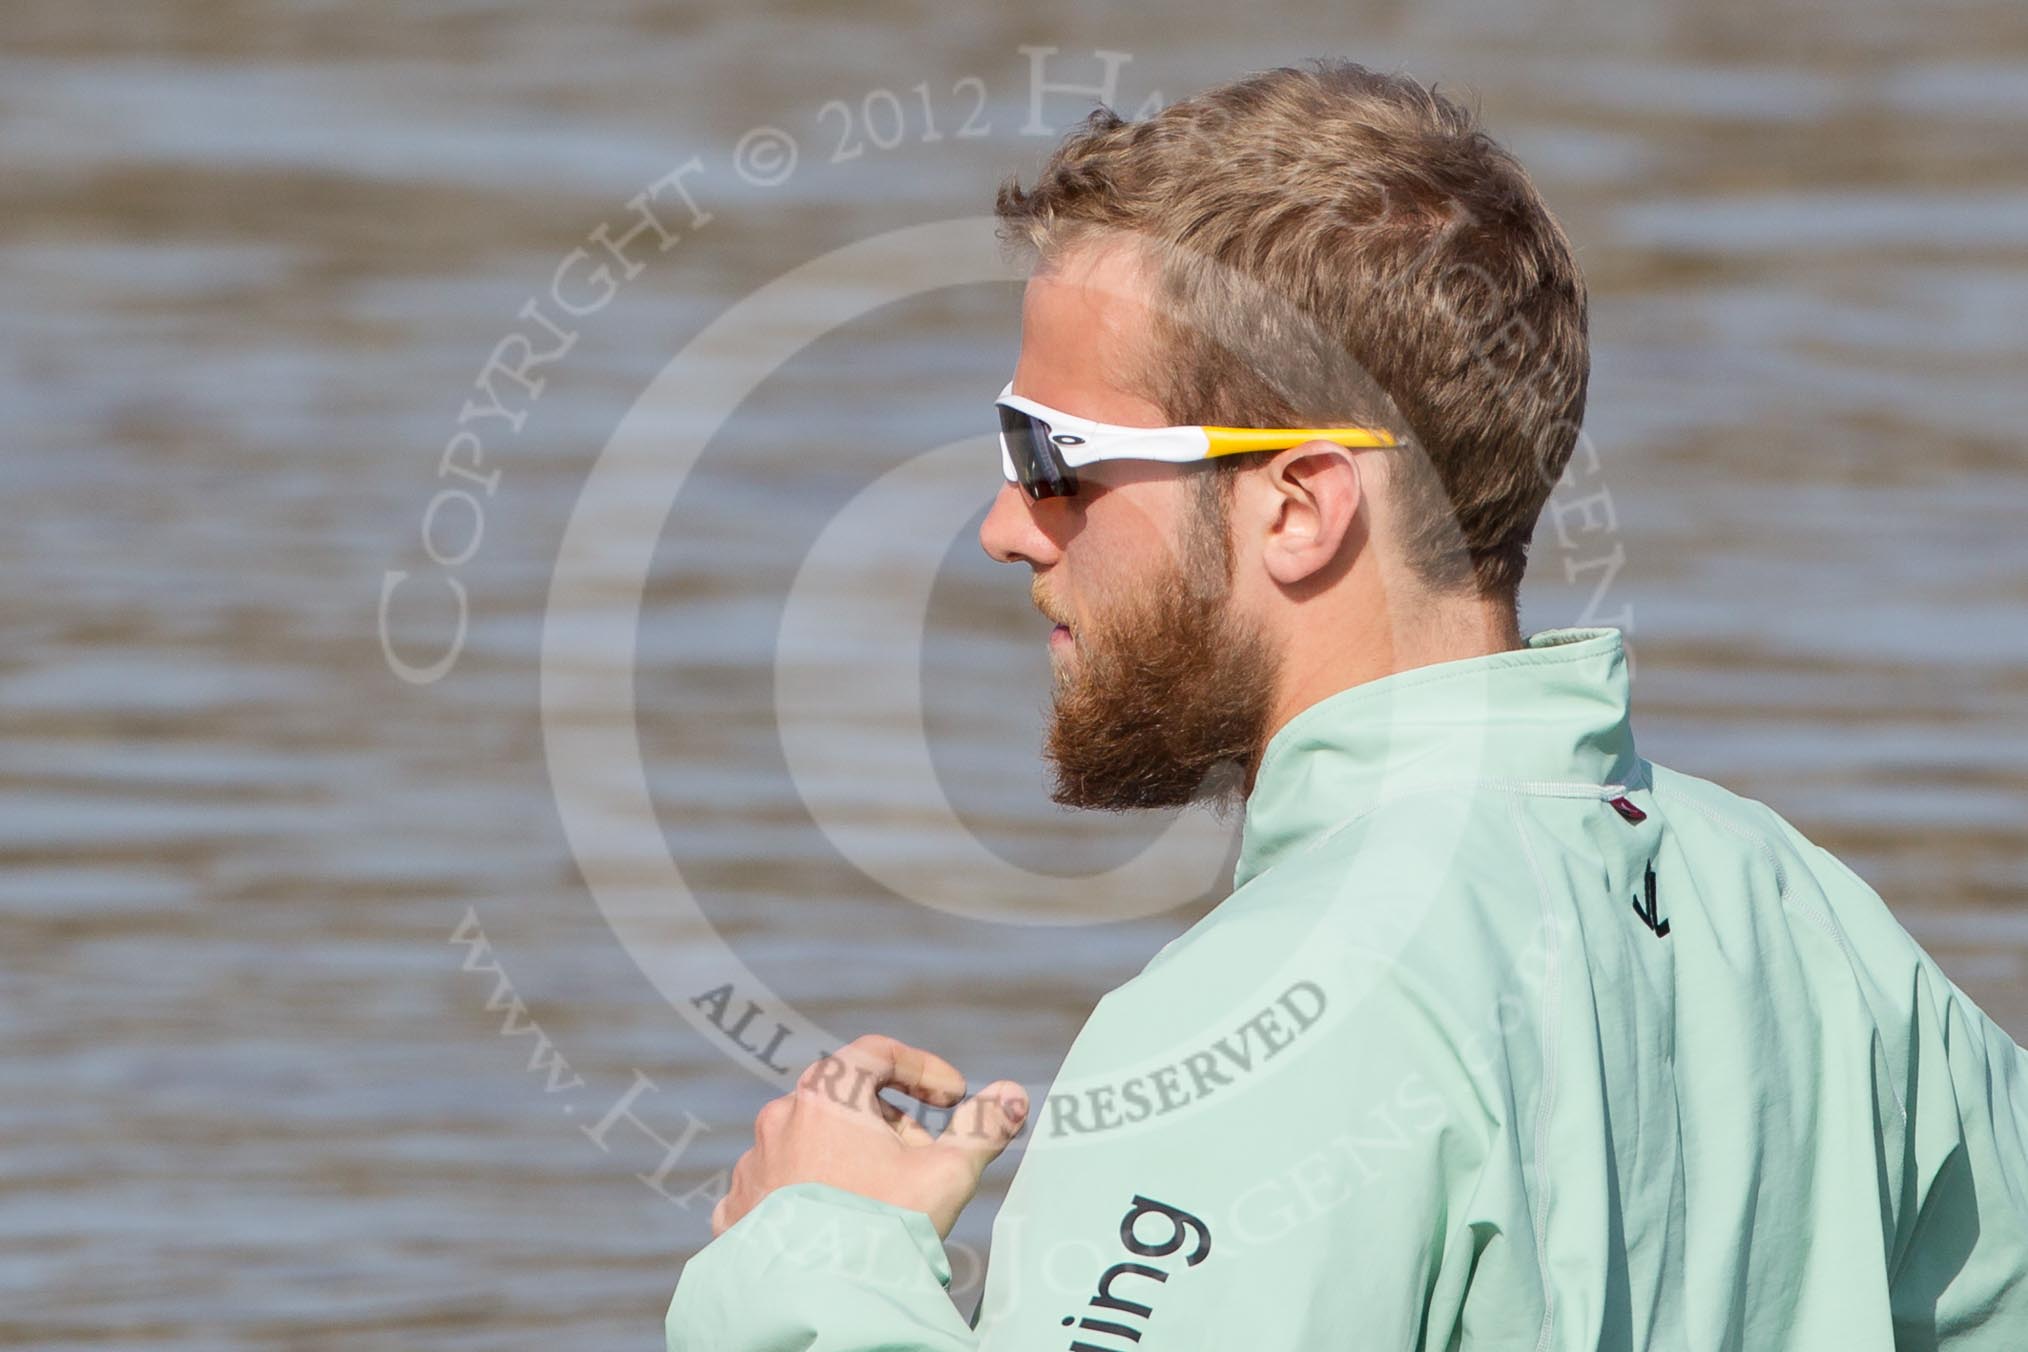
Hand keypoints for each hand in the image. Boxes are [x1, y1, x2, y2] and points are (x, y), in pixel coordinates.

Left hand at [710, 1034, 1028, 1239]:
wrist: (814, 1301)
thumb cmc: (882, 1228)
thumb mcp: (947, 1173)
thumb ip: (982, 1127)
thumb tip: (1012, 1094)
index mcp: (827, 1094)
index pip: (878, 1053)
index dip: (924, 1069)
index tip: (954, 1097)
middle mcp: (781, 1118)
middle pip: (845, 1099)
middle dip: (892, 1122)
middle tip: (924, 1159)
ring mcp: (754, 1164)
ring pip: (810, 1143)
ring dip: (848, 1157)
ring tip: (881, 1198)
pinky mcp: (737, 1209)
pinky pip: (777, 1186)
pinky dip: (808, 1193)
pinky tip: (833, 1221)